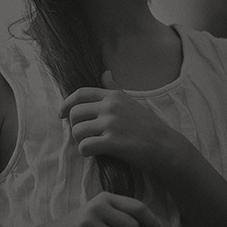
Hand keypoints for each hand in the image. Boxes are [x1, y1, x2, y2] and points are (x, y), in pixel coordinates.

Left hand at [58, 71, 177, 171]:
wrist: (166, 146)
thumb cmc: (147, 126)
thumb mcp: (130, 101)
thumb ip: (114, 88)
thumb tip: (105, 72)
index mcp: (113, 96)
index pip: (80, 94)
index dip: (66, 104)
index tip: (61, 114)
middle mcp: (110, 107)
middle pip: (75, 113)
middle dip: (74, 126)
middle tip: (84, 135)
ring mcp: (111, 124)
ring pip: (77, 131)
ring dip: (80, 141)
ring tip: (91, 145)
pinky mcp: (112, 142)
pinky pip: (84, 146)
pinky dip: (85, 151)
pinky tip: (94, 153)